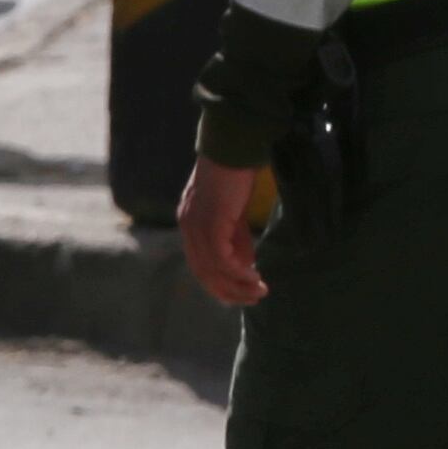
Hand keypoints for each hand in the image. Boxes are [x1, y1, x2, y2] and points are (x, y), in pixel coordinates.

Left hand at [176, 155, 272, 307]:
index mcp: (190, 224)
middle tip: (253, 299)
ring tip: (260, 291)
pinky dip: (238, 272)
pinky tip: (255, 276)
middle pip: (203, 272)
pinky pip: (221, 258)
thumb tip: (245, 265)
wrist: (234, 149)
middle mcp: (188, 227)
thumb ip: (236, 238)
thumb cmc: (236, 177)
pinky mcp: (210, 223)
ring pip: (213, 269)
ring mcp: (196, 226)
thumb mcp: (235, 214)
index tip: (241, 295)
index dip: (219, 284)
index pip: (200, 265)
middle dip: (229, 291)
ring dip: (237, 285)